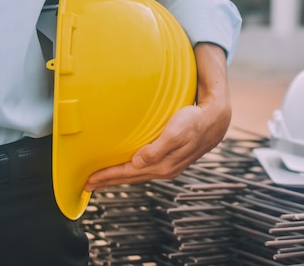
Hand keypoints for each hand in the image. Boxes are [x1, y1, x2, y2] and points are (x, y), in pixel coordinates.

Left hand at [84, 42, 230, 190]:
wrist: (216, 119)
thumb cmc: (195, 121)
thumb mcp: (176, 131)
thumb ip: (158, 148)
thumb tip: (137, 162)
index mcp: (163, 165)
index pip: (128, 173)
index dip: (108, 176)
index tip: (89, 180)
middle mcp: (165, 169)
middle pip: (131, 178)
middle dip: (109, 181)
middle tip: (88, 185)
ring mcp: (169, 166)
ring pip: (138, 175)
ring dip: (120, 177)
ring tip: (103, 179)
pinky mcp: (172, 160)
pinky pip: (146, 169)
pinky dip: (132, 172)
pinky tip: (128, 168)